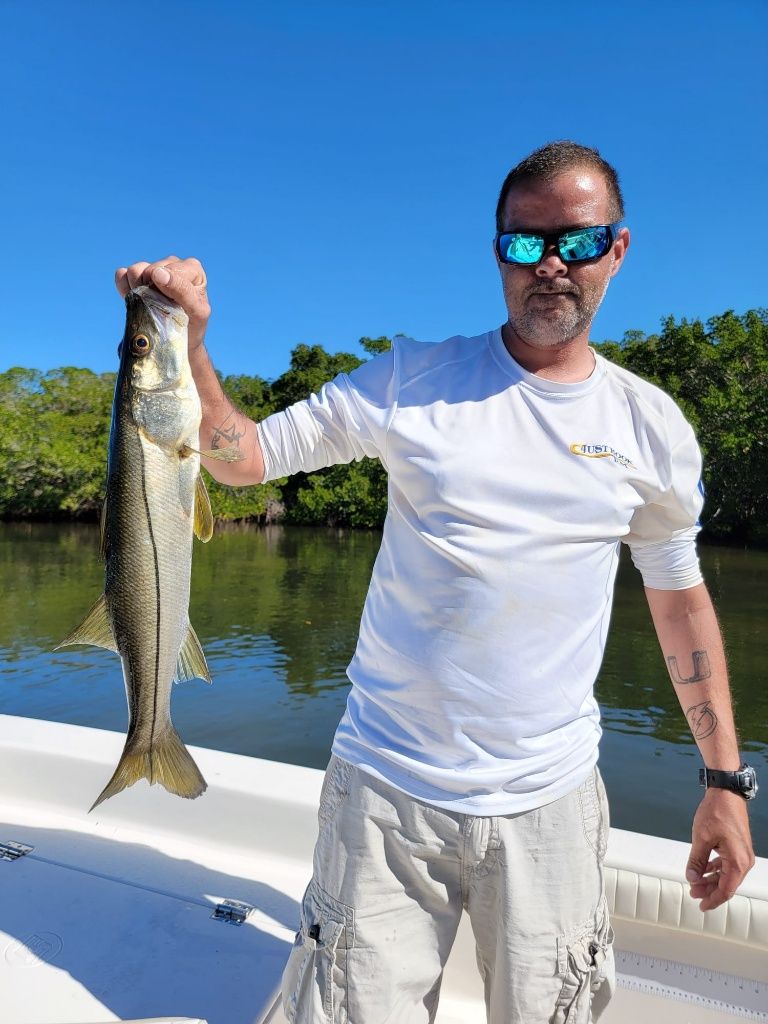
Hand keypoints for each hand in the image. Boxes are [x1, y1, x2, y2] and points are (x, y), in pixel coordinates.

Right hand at [115, 256, 210, 351]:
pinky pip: (122, 275)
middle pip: (150, 270)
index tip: (171, 307)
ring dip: (138, 292)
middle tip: (161, 310)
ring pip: (134, 271)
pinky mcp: (137, 274)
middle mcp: (173, 263)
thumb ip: (182, 290)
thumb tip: (157, 273)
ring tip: (151, 306)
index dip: (164, 291)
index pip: (170, 272)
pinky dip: (125, 289)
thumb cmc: (193, 325)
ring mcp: (153, 267)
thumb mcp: (196, 311)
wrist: (179, 339)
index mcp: (192, 268)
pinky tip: (137, 301)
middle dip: (152, 293)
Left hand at [686, 787, 754, 910]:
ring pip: (726, 875)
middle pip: (726, 884)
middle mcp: (744, 861)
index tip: (701, 905)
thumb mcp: (701, 838)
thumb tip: (692, 877)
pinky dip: (715, 869)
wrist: (726, 793)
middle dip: (709, 890)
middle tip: (692, 893)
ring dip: (711, 879)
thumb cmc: (717, 811)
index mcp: (737, 862)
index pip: (726, 890)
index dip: (712, 900)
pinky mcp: (738, 847)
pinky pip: (727, 864)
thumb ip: (696, 861)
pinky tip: (704, 869)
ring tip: (695, 882)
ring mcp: (742, 854)